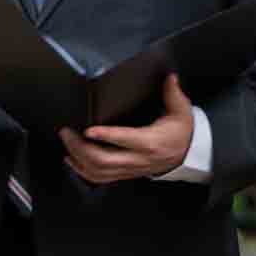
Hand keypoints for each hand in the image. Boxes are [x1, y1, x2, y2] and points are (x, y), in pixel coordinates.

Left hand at [58, 74, 194, 184]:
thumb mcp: (181, 110)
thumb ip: (173, 93)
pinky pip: (101, 178)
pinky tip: (72, 159)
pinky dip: (83, 171)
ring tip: (67, 143)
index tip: (88, 129)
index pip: (125, 140)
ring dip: (79, 159)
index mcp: (150, 141)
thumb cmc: (182, 132)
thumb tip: (169, 77)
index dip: (105, 136)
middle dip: (81, 148)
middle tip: (67, 132)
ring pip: (99, 172)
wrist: (189, 154)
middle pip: (104, 160)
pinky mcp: (126, 173)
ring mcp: (131, 169)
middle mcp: (138, 158)